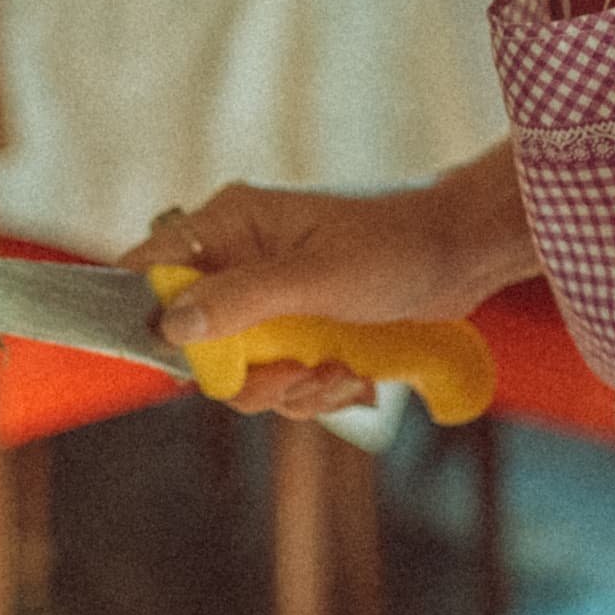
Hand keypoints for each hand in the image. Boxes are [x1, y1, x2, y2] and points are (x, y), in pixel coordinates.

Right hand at [118, 164, 527, 417]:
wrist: (466, 253)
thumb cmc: (397, 245)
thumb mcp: (316, 277)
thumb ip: (242, 299)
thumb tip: (170, 325)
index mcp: (234, 224)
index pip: (154, 265)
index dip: (148, 314)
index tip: (174, 357)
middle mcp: (244, 258)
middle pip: (198, 339)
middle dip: (247, 374)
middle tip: (296, 375)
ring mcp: (273, 298)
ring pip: (242, 370)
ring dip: (289, 388)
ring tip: (339, 375)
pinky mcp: (303, 329)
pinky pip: (280, 379)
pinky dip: (313, 390)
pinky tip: (354, 377)